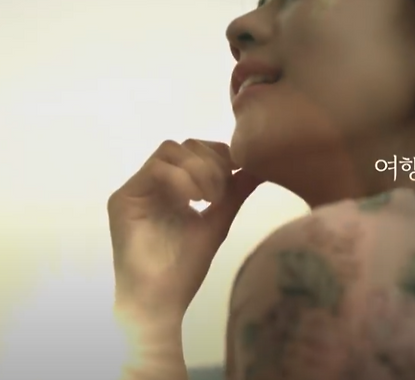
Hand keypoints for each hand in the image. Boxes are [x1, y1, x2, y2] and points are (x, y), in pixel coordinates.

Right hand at [107, 139, 261, 320]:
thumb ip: (234, 193)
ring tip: (208, 200)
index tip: (237, 174)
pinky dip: (182, 179)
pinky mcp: (124, 199)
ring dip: (198, 170)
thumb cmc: (185, 266)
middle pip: (183, 145)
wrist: (160, 301)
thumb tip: (259, 169)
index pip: (195, 149)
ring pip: (169, 150)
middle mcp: (151, 183)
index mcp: (172, 186)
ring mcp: (136, 189)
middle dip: (211, 163)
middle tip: (220, 195)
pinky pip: (155, 169)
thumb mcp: (217, 221)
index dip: (219, 154)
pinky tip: (194, 202)